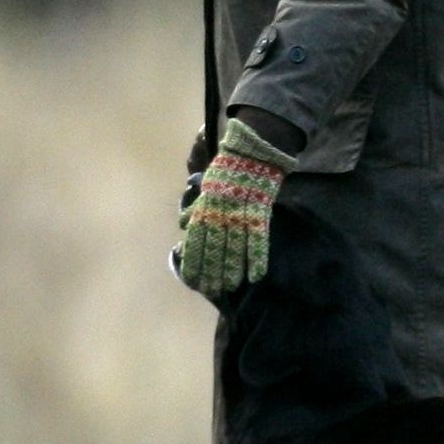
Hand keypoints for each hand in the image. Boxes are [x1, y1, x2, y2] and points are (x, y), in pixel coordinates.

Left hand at [176, 118, 297, 296]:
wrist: (250, 152)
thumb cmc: (225, 170)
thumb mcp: (204, 187)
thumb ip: (196, 208)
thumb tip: (184, 225)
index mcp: (204, 207)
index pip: (196, 241)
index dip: (194, 262)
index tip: (193, 281)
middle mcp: (219, 214)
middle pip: (214, 249)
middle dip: (212, 271)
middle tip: (212, 290)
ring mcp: (239, 215)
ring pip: (234, 248)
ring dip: (232, 270)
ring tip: (230, 287)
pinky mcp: (259, 213)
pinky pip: (258, 240)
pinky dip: (257, 258)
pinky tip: (256, 276)